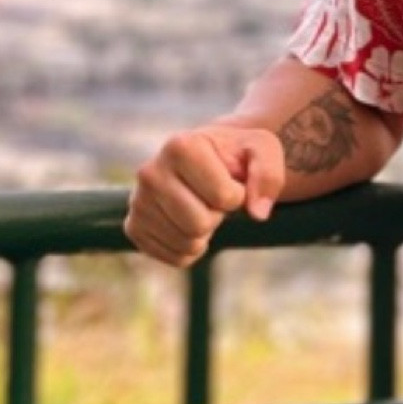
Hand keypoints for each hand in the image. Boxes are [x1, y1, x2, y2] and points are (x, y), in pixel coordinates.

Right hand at [123, 120, 287, 266]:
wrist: (206, 160)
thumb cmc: (235, 154)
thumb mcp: (262, 149)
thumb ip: (268, 174)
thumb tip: (258, 212)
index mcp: (180, 146)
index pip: (224, 197)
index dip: (237, 197)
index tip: (230, 182)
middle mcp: (150, 172)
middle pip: (199, 224)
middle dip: (218, 217)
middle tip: (213, 199)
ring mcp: (138, 201)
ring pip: (187, 244)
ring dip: (205, 233)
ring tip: (201, 208)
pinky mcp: (133, 227)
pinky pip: (175, 258)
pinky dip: (191, 249)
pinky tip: (189, 224)